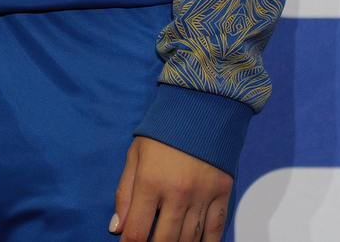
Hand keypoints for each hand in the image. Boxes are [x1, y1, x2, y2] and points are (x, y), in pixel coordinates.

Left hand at [110, 136, 230, 239]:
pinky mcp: (222, 194)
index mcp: (150, 182)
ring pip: (190, 239)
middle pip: (165, 240)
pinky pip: (215, 229)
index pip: (138, 230)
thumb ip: (125, 194)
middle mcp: (177, 193)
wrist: (200, 110)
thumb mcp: (134, 158)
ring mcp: (202, 195)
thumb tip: (117, 228)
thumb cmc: (161, 134)